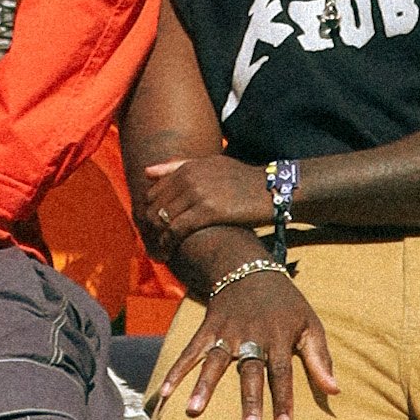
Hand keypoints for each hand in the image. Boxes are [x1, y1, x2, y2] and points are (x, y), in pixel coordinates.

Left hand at [141, 153, 273, 259]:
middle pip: (154, 207)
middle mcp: (189, 177)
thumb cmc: (243, 181)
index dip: (147, 214)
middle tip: (150, 246)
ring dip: (155, 240)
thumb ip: (178, 166)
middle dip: (148, 230)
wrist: (273, 189)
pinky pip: (176, 229)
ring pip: (162, 219)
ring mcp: (198, 193)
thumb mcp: (211, 165)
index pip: (153, 192)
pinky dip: (167, 244)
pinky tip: (167, 254)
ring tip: (157, 254)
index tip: (149, 230)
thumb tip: (146, 172)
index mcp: (188, 167)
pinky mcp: (208, 210)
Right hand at [151, 269, 337, 419]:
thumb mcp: (309, 324)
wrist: (250, 268)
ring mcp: (226, 332)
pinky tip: (165, 392)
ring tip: (193, 411)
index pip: (282, 373)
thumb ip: (320, 358)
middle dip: (250, 401)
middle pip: (250, 372)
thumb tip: (335, 391)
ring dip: (204, 386)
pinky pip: (190, 351)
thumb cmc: (286, 303)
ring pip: (214, 362)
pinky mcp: (207, 328)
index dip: (284, 399)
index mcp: (278, 337)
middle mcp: (251, 336)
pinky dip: (177, 370)